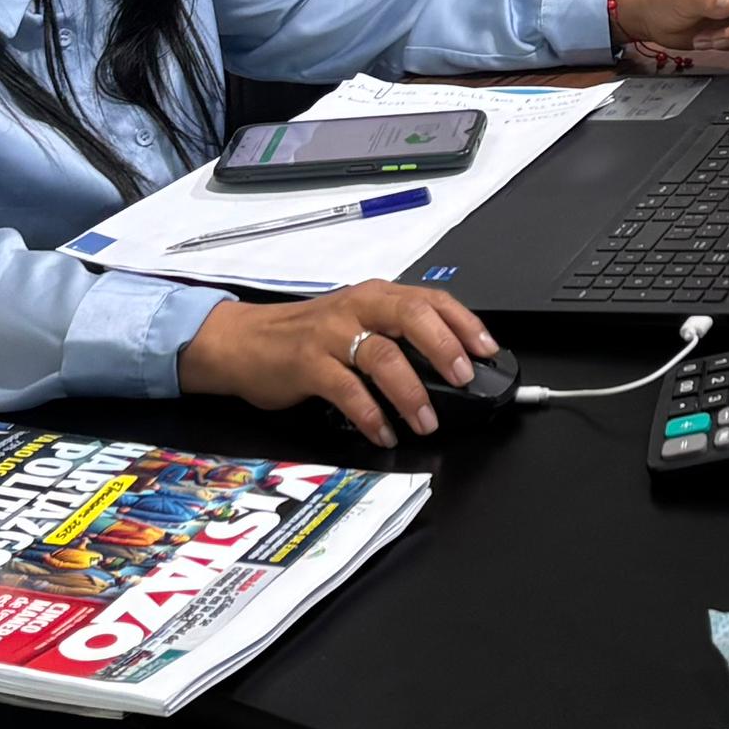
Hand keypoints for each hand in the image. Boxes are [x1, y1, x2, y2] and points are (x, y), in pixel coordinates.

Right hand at [182, 282, 503, 446]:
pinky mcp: (307, 364)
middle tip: (463, 379)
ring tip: (426, 421)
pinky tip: (383, 432)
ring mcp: (331, 335)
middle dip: (444, 347)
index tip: (487, 349)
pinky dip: (370, 414)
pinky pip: (347, 389)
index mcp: (375, 296)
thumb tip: (448, 367)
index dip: (464, 323)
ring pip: (382, 354)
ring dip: (411, 392)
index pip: (430, 299)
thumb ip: (395, 337)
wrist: (242, 342)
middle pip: (411, 316)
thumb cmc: (304, 336)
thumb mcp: (355, 324)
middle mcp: (356, 308)